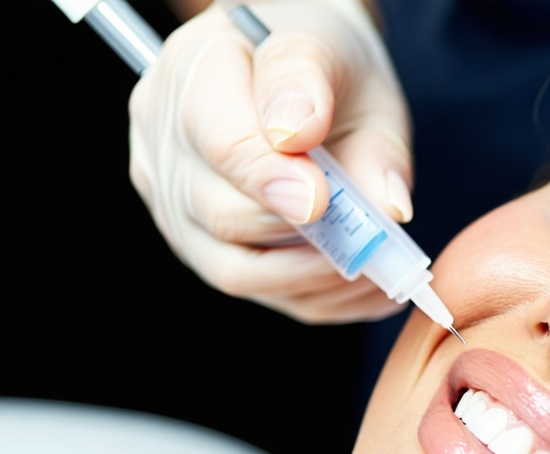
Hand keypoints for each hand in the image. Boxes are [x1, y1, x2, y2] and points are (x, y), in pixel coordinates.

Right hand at [129, 0, 412, 320]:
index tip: (323, 201)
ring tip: (375, 269)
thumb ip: (363, 131)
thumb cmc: (323, 64)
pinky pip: (252, 287)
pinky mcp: (194, 239)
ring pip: (232, 268)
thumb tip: (384, 208)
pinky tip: (363, 285)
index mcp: (197, 70)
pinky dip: (314, 294)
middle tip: (372, 245)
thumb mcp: (354, 71)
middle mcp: (165, 138)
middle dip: (304, 238)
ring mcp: (171, 197)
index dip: (273, 181)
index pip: (222, 143)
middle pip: (223, 214)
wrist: (301, 73)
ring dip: (312, 277)